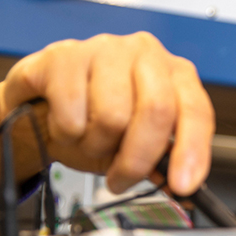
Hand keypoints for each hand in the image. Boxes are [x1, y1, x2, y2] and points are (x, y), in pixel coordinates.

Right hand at [0, 32, 213, 211]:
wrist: (39, 105)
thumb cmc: (94, 120)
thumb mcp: (135, 144)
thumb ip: (160, 161)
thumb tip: (179, 186)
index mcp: (175, 73)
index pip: (196, 110)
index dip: (192, 151)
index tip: (182, 186)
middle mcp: (146, 53)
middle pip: (156, 110)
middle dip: (137, 159)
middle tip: (120, 179)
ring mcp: (105, 49)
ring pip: (111, 116)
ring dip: (95, 146)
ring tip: (88, 141)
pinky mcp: (63, 56)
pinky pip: (71, 113)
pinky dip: (67, 135)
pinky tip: (65, 126)